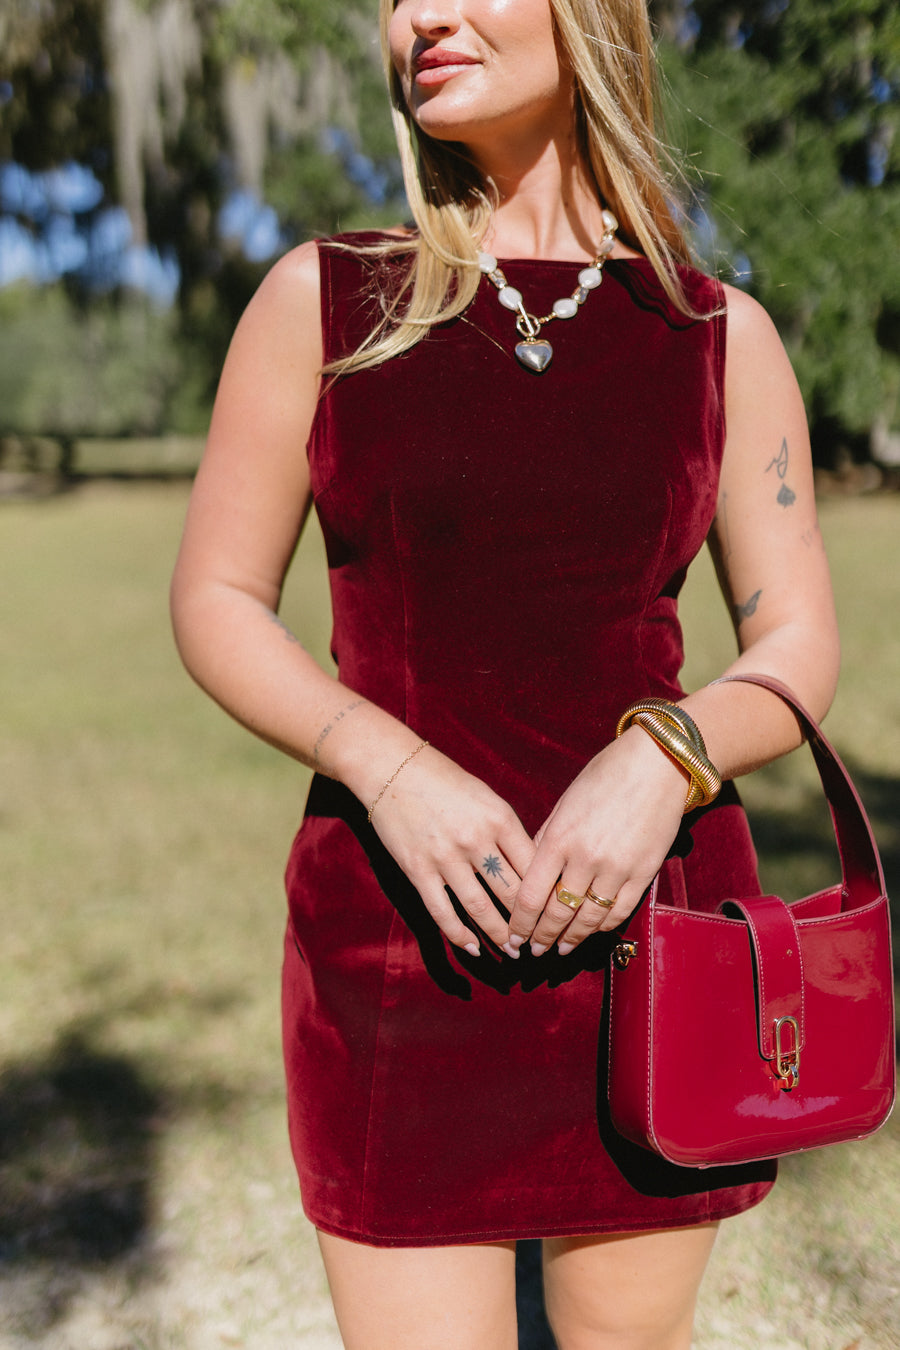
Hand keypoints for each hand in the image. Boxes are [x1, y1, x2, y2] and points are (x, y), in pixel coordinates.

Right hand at [368, 745, 534, 955]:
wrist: (392, 768)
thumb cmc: (444, 781)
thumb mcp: (487, 798)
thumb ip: (507, 832)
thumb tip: (530, 870)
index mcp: (499, 818)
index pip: (534, 867)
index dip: (548, 895)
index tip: (554, 913)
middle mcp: (476, 840)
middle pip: (512, 893)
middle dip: (528, 923)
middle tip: (537, 941)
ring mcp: (445, 857)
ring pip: (481, 909)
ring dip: (499, 935)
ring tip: (512, 950)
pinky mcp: (418, 870)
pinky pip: (443, 912)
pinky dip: (460, 935)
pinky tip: (474, 948)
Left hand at [507, 728, 688, 955]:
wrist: (657, 764)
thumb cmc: (605, 776)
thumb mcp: (564, 803)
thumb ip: (546, 838)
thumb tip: (531, 870)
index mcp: (559, 839)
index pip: (530, 897)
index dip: (519, 924)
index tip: (512, 936)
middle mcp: (586, 859)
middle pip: (557, 914)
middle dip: (541, 937)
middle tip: (533, 950)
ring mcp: (617, 869)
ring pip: (589, 920)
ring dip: (571, 939)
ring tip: (560, 949)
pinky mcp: (644, 873)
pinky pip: (619, 911)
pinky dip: (603, 926)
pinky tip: (592, 931)